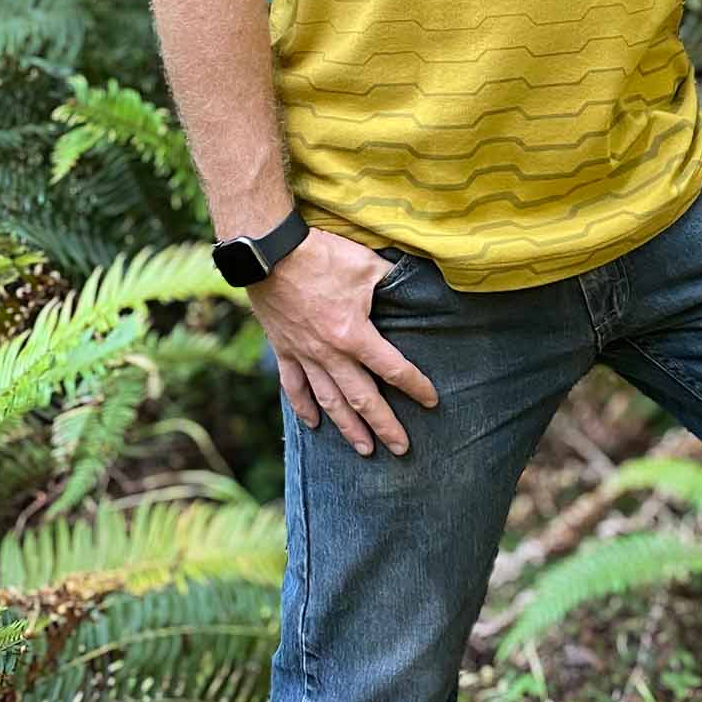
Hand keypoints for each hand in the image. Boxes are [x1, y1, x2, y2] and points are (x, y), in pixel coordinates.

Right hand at [249, 228, 439, 456]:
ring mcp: (304, 355)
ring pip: (330, 401)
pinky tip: (314, 425)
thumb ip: (393, 280)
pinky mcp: (284, 350)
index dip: (416, 386)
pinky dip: (304, 408)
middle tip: (402, 449)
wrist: (269, 252)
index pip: (393, 369)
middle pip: (363, 398)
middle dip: (384, 426)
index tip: (431, 401)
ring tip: (365, 449)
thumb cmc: (321, 255)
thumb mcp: (367, 264)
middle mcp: (330, 353)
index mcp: (354, 334)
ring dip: (348, 428)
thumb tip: (416, 286)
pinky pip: (294, 387)